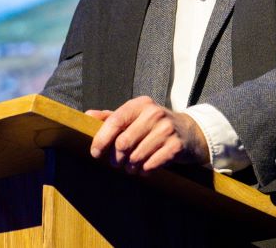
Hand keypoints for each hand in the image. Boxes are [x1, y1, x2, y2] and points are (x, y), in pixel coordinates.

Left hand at [87, 96, 210, 174]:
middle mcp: (154, 114)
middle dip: (116, 158)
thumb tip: (87, 116)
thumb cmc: (153, 125)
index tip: (95, 152)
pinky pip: (151, 165)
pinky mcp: (175, 146)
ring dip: (130, 167)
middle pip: (123, 143)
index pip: (115, 121)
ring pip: (136, 156)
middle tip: (116, 163)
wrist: (188, 132)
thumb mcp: (134, 116)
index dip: (102, 139)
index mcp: (140, 104)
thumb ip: (110, 117)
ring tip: (131, 166)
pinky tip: (144, 168)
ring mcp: (166, 130)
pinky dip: (144, 170)